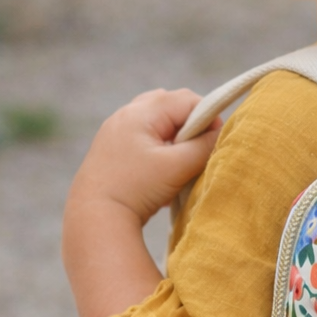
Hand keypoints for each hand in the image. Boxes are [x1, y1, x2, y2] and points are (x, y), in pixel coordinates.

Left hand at [62, 89, 220, 316]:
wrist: (94, 217)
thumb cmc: (136, 189)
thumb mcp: (177, 167)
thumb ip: (204, 146)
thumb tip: (222, 134)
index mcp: (141, 112)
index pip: (188, 100)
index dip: (208, 118)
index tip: (215, 143)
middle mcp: (125, 114)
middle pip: (171, 105)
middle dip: (190, 125)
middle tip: (197, 152)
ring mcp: (115, 130)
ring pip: (157, 121)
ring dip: (174, 137)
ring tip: (178, 163)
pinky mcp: (110, 148)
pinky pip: (143, 136)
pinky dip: (158, 147)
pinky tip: (159, 172)